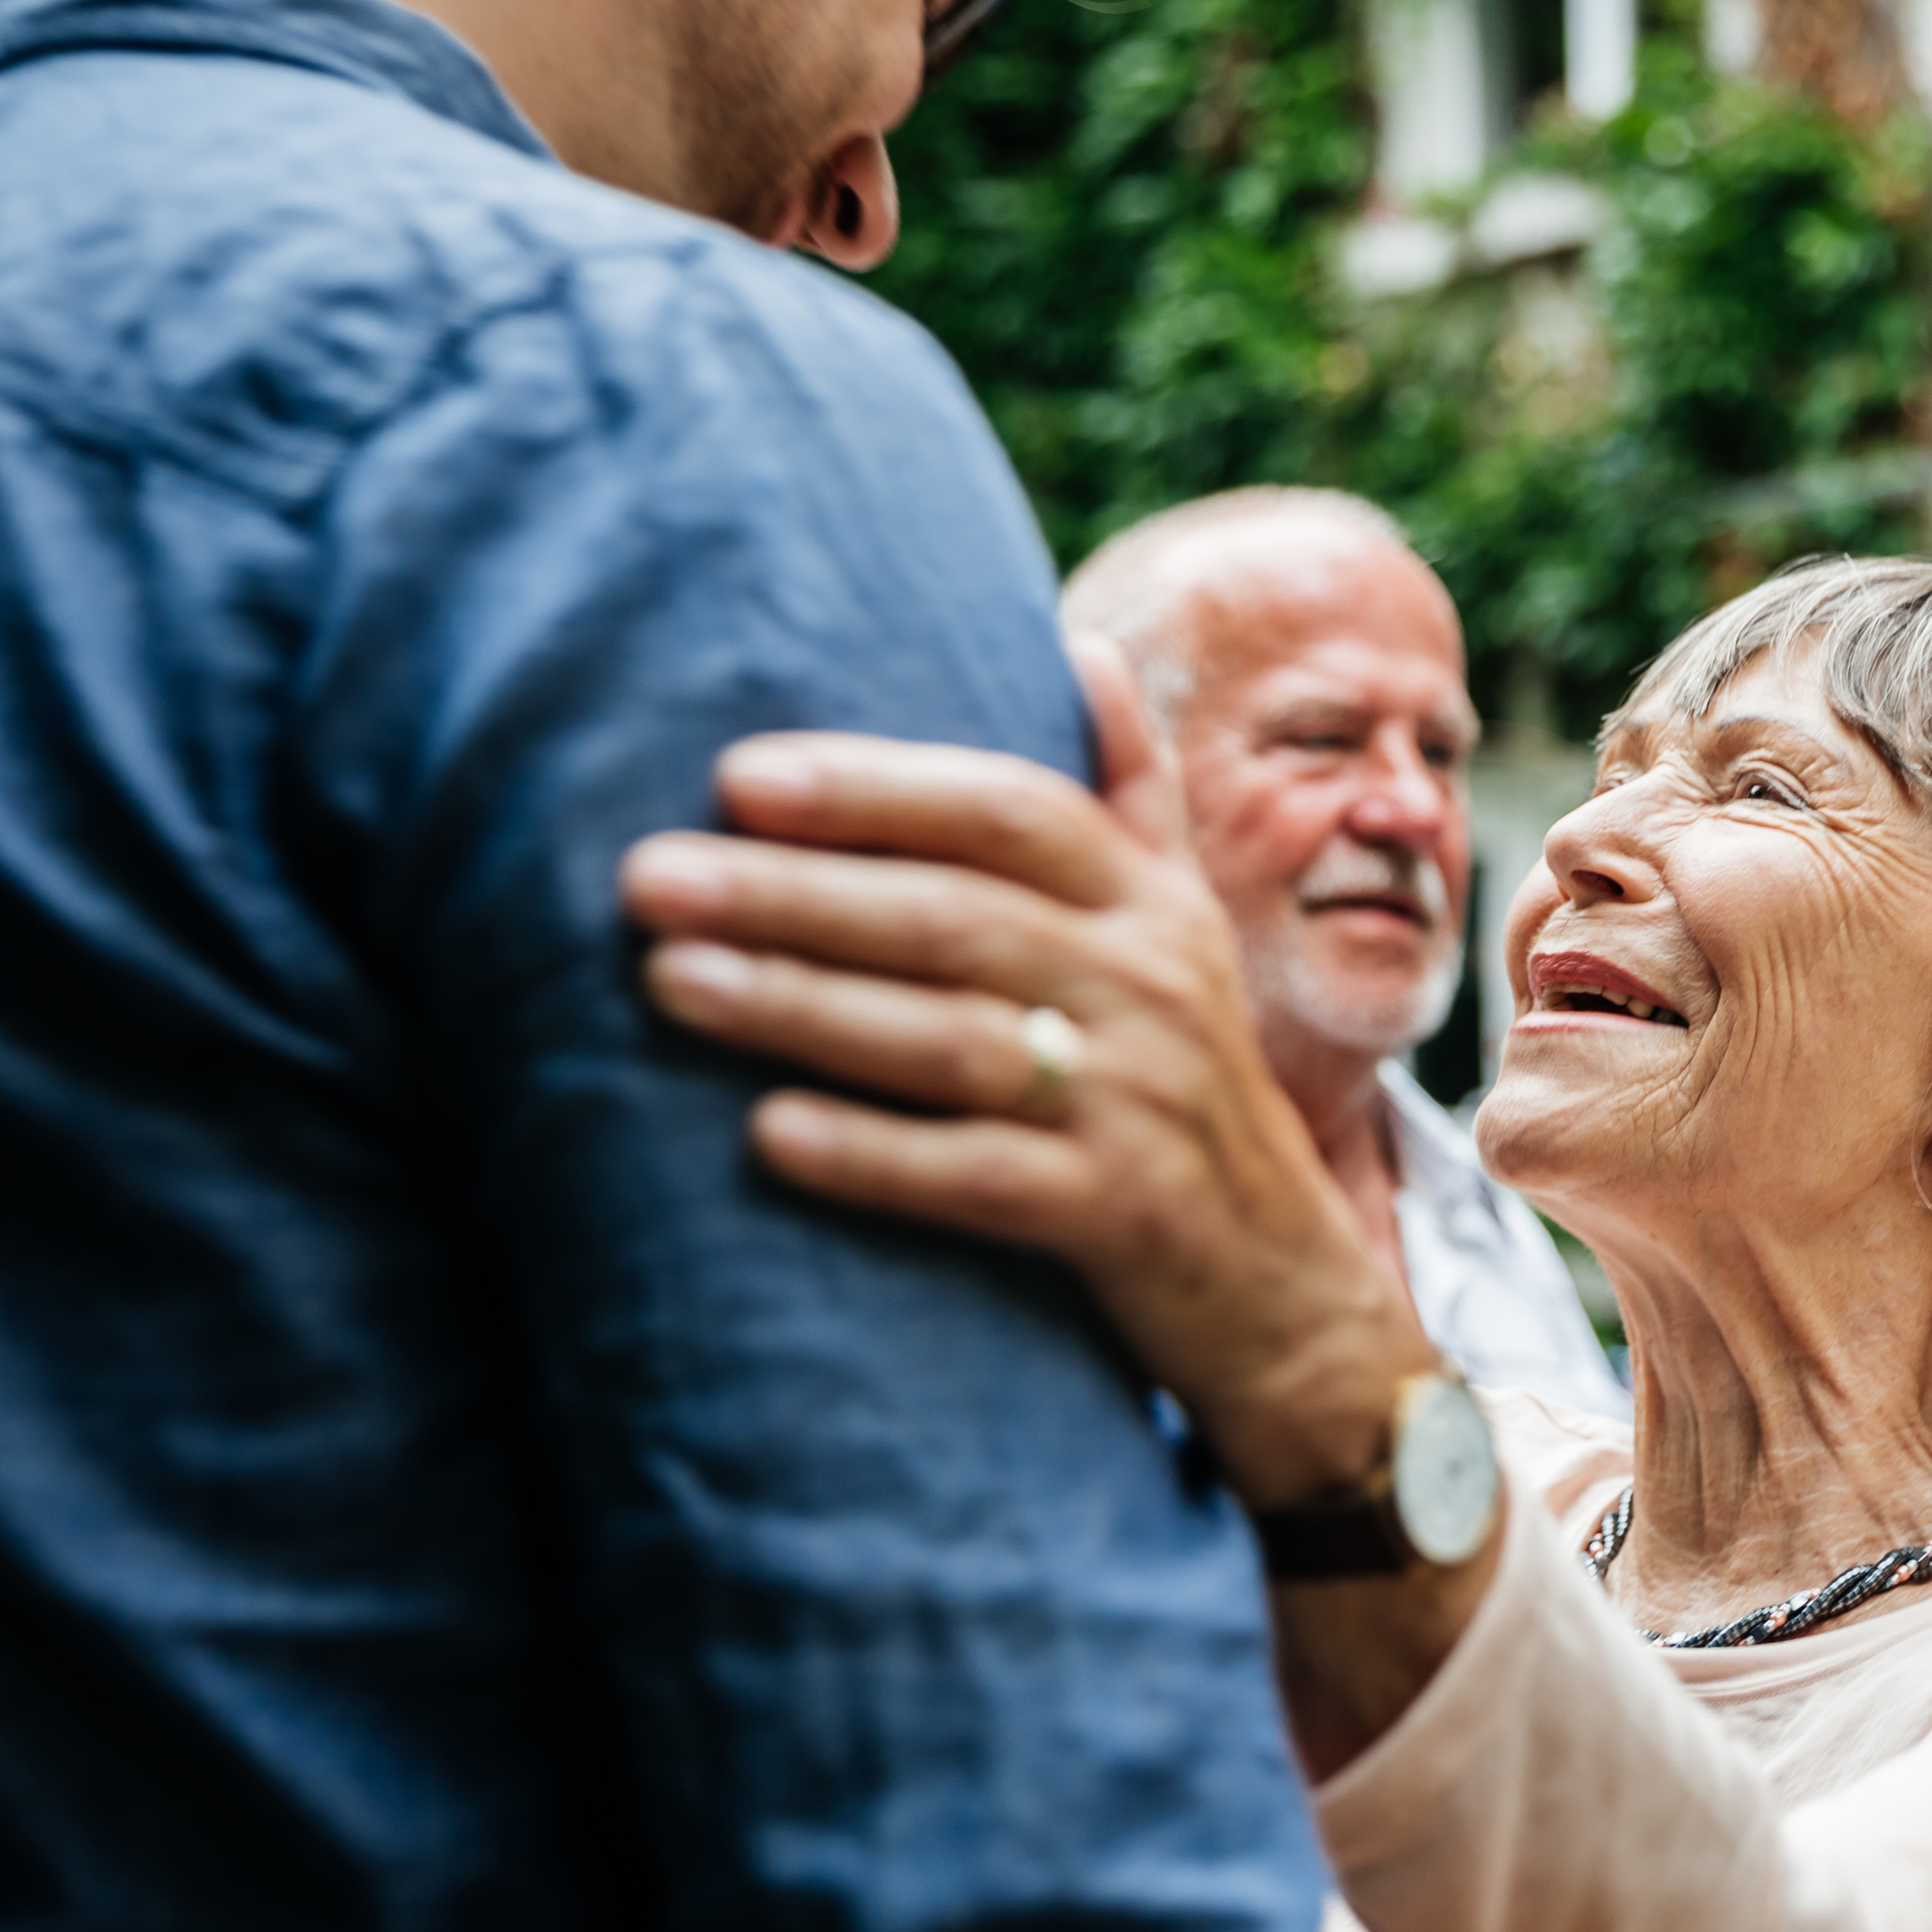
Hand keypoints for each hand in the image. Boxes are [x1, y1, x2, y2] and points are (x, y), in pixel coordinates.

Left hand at [614, 643, 1428, 1508]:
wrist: (1285, 1286)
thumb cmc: (1194, 1086)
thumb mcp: (1187, 930)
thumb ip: (1130, 795)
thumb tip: (1081, 644)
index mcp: (1152, 906)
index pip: (1013, 811)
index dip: (878, 787)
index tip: (739, 774)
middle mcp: (1153, 989)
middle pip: (957, 918)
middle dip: (794, 892)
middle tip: (646, 876)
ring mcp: (1139, 1105)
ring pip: (953, 1040)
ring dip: (803, 1008)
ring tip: (669, 980)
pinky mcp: (1118, 1217)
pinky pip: (980, 1178)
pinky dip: (874, 1154)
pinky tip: (767, 1134)